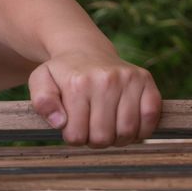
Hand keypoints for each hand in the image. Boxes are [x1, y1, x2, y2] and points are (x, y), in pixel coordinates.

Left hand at [28, 52, 160, 146]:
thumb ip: (42, 102)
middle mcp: (105, 80)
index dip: (74, 138)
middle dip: (95, 140)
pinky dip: (141, 129)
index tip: (73, 127)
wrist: (85, 50)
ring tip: (108, 128)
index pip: (77, 135)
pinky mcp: (145, 79)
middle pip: (104, 137)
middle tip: (91, 129)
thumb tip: (60, 123)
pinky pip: (151, 117)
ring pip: (128, 131)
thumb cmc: (62, 73)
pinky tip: (128, 124)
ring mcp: (128, 78)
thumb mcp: (41, 82)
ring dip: (118, 138)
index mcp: (77, 84)